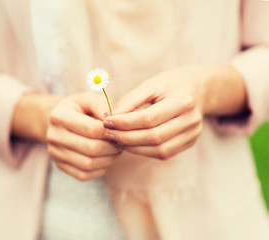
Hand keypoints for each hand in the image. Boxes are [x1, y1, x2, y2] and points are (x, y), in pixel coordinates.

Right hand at [47, 92, 120, 180]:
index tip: (119, 129)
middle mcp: (53, 136)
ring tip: (115, 149)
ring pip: (88, 164)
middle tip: (121, 141)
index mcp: (59, 116)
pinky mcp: (60, 165)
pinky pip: (84, 174)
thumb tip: (113, 120)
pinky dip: (99, 168)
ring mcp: (55, 153)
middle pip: (91, 149)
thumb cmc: (79, 108)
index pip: (91, 129)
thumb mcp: (89, 99)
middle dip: (111, 147)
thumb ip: (102, 105)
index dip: (110, 131)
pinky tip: (104, 157)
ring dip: (108, 159)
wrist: (60, 121)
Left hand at [103, 65, 245, 159]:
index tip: (107, 121)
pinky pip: (164, 154)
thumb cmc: (170, 84)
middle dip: (126, 137)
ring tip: (116, 139)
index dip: (125, 122)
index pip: (149, 118)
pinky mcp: (190, 142)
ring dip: (133, 148)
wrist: (198, 88)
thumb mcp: (151, 85)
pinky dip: (144, 151)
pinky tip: (130, 144)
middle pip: (154, 137)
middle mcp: (192, 120)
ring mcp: (193, 134)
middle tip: (108, 133)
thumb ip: (130, 100)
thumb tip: (110, 117)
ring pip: (159, 150)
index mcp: (183, 100)